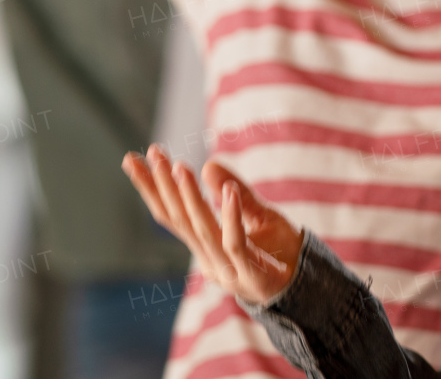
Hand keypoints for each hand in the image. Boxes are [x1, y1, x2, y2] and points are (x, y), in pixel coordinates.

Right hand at [123, 145, 302, 304]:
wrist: (308, 288)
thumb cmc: (280, 252)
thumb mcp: (258, 215)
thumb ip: (232, 193)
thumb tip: (208, 164)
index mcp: (205, 247)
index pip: (170, 215)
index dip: (150, 189)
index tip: (132, 159)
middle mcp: (209, 258)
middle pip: (179, 220)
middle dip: (162, 186)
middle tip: (152, 152)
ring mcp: (228, 269)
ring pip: (202, 230)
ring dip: (189, 198)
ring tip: (180, 167)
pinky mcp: (251, 274)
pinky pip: (235, 243)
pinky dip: (230, 216)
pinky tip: (227, 190)